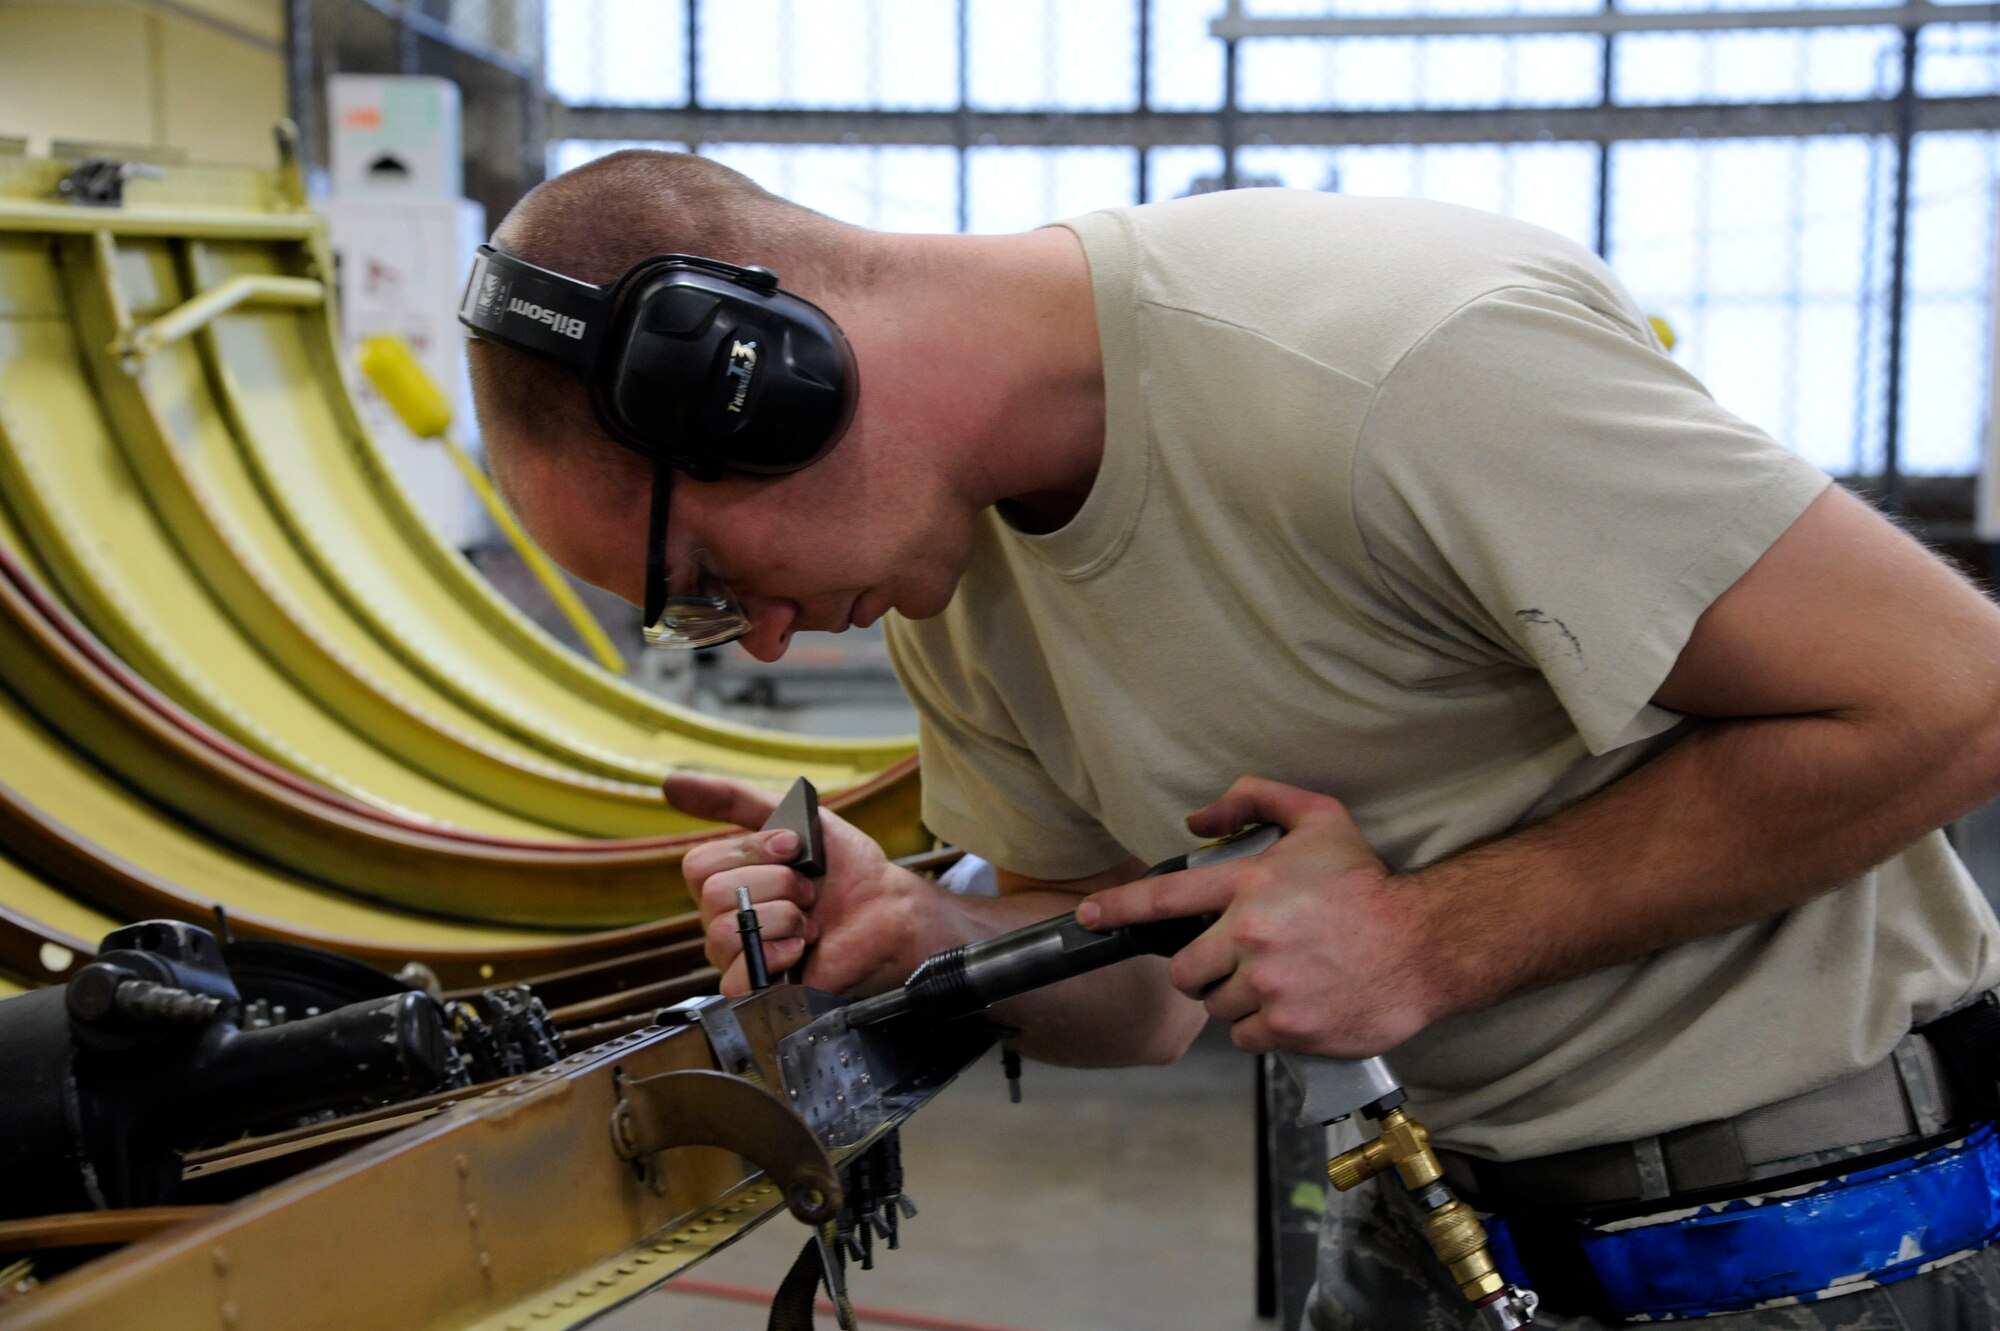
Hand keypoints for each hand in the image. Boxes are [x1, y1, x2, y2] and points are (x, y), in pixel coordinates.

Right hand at [668, 774, 972, 997]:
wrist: (888, 912)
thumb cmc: (845, 870)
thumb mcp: (794, 818)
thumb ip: (734, 800)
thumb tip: (670, 783)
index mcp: (726, 881)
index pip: (698, 865)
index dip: (750, 852)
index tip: (794, 848)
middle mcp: (723, 920)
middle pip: (712, 895)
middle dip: (777, 884)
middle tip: (809, 891)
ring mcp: (738, 957)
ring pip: (725, 932)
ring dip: (783, 916)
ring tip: (809, 921)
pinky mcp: (757, 992)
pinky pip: (736, 978)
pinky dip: (776, 955)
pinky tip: (801, 948)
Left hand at [1077, 776, 1435, 1058]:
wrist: (1425, 944)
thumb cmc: (1369, 883)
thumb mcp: (1318, 818)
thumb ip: (1255, 800)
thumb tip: (1197, 818)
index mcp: (1250, 886)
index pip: (1163, 898)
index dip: (1116, 908)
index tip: (1087, 917)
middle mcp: (1250, 936)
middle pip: (1184, 970)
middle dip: (1199, 970)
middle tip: (1234, 962)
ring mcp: (1268, 986)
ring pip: (1215, 1006)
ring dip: (1235, 999)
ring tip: (1276, 981)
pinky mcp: (1288, 1028)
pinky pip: (1245, 1038)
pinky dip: (1261, 1028)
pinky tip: (1292, 1007)